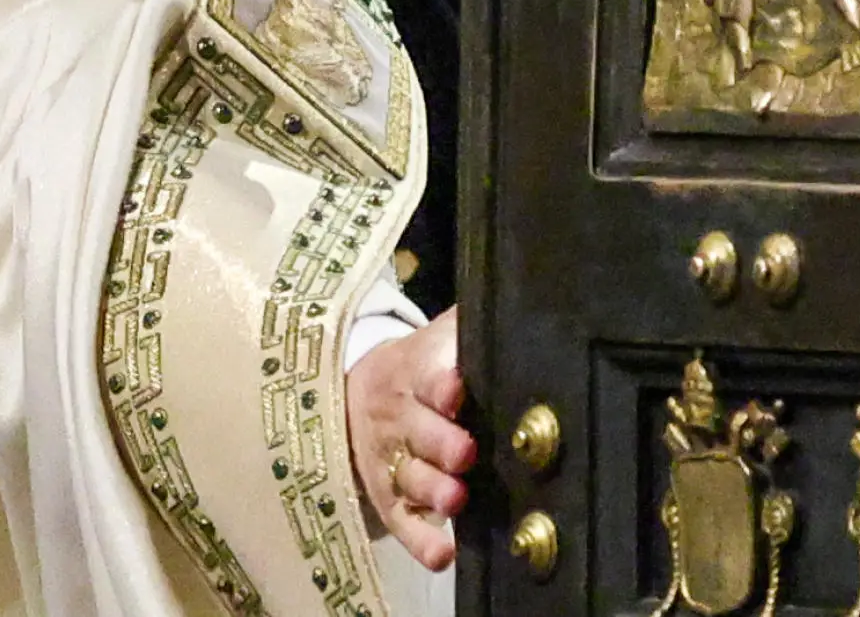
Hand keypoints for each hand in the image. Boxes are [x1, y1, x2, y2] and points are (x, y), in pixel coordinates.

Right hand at [346, 307, 471, 570]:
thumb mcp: (434, 339)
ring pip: (409, 476)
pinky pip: (401, 521)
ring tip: (455, 499)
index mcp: (414, 374)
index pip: (426, 376)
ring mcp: (391, 461)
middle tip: (464, 452)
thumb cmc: (416, 368)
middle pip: (419, 431)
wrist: (352, 394)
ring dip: (431, 489)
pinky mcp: (387, 498)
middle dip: (441, 443)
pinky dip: (419, 540)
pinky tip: (441, 553)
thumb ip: (464, 329)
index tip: (456, 388)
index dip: (441, 383)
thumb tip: (506, 307)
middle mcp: (400, 419)